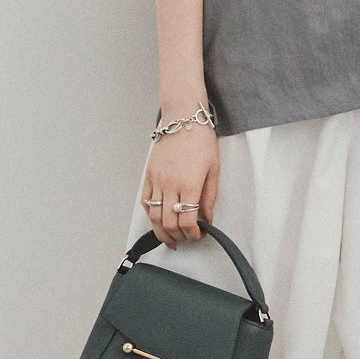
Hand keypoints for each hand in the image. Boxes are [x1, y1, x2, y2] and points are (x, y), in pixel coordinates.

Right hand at [143, 126, 217, 247]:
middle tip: (185, 239)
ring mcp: (157, 180)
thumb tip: (208, 218)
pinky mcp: (148, 175)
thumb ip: (210, 197)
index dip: (192, 234)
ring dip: (162, 232)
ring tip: (170, 238)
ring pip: (154, 216)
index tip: (198, 235)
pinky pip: (146, 201)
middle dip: (178, 236)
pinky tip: (158, 220)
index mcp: (190, 184)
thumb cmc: (201, 140)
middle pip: (169, 223)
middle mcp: (171, 185)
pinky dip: (151, 215)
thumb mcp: (213, 169)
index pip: (187, 220)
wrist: (183, 119)